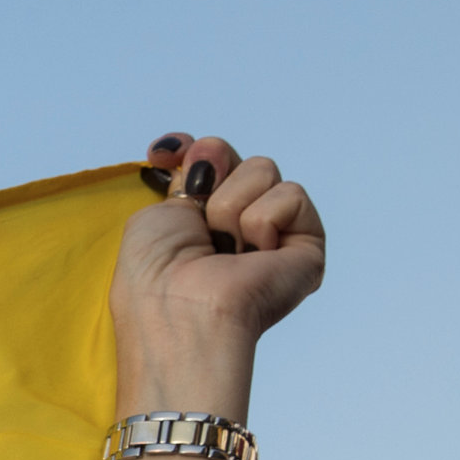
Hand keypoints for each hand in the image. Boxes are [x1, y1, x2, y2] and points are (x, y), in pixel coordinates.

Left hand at [111, 133, 325, 421]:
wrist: (183, 312)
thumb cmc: (155, 278)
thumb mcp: (153, 215)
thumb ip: (181, 175)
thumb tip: (202, 148)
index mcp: (198, 221)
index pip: (207, 161)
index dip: (191, 150)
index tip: (165, 153)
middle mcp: (236, 224)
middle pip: (237, 160)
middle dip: (209, 175)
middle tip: (198, 217)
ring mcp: (273, 232)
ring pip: (263, 170)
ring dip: (230, 205)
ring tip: (222, 248)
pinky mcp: (307, 243)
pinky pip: (291, 195)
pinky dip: (262, 220)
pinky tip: (251, 254)